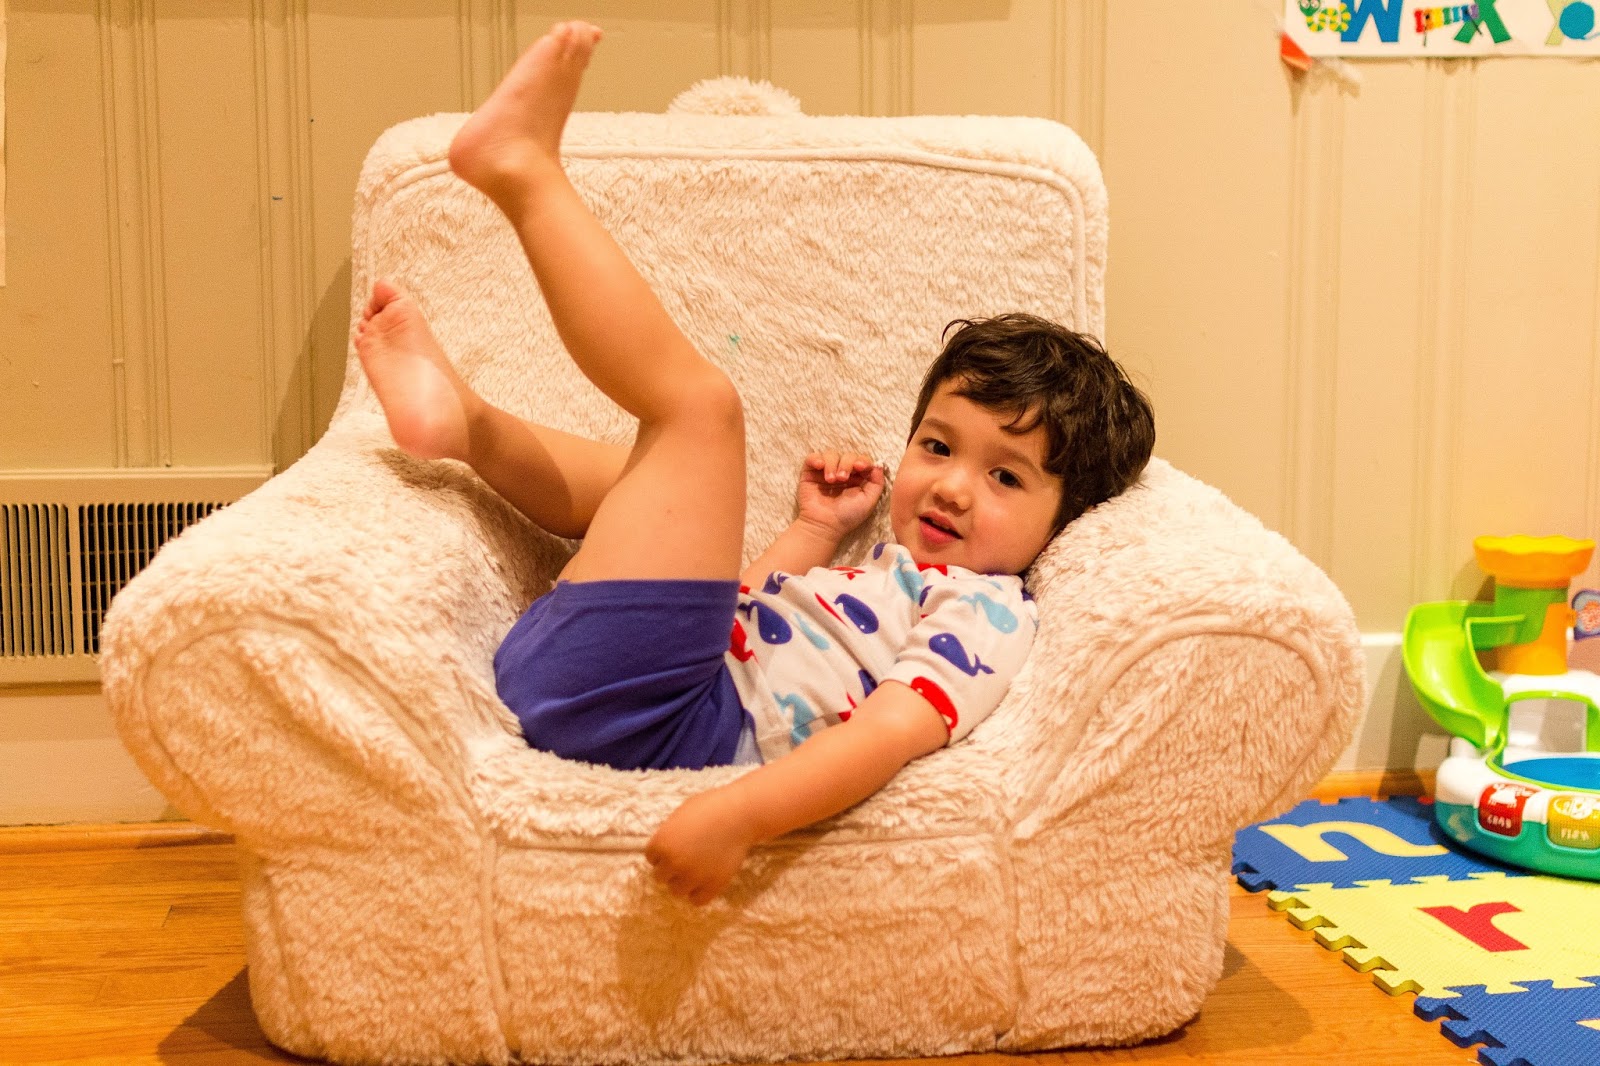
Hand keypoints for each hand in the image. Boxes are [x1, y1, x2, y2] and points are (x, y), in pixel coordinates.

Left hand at [644, 788, 757, 904]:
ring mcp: (693, 876)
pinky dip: (699, 893)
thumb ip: (668, 834)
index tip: (678, 845)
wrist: (740, 814)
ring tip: (695, 871)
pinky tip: (705, 881)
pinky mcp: (712, 885)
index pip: (651, 858)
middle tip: (687, 858)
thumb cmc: (710, 807)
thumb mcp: (680, 815)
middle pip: (660, 877)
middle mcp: (673, 862)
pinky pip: (697, 900)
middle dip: (671, 868)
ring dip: (683, 883)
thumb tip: (663, 851)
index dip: (664, 851)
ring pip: (676, 891)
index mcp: (661, 843)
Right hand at [796, 451, 885, 539]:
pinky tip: (820, 467)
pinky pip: (812, 457)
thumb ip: (877, 482)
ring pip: (831, 454)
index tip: (860, 467)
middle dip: (847, 464)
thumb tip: (878, 465)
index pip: (862, 460)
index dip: (862, 460)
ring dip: (832, 464)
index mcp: (857, 479)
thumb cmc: (847, 516)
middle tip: (842, 479)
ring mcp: (826, 472)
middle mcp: (842, 473)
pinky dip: (816, 458)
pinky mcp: (810, 473)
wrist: (824, 526)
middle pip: (848, 455)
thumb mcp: (869, 500)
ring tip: (831, 480)